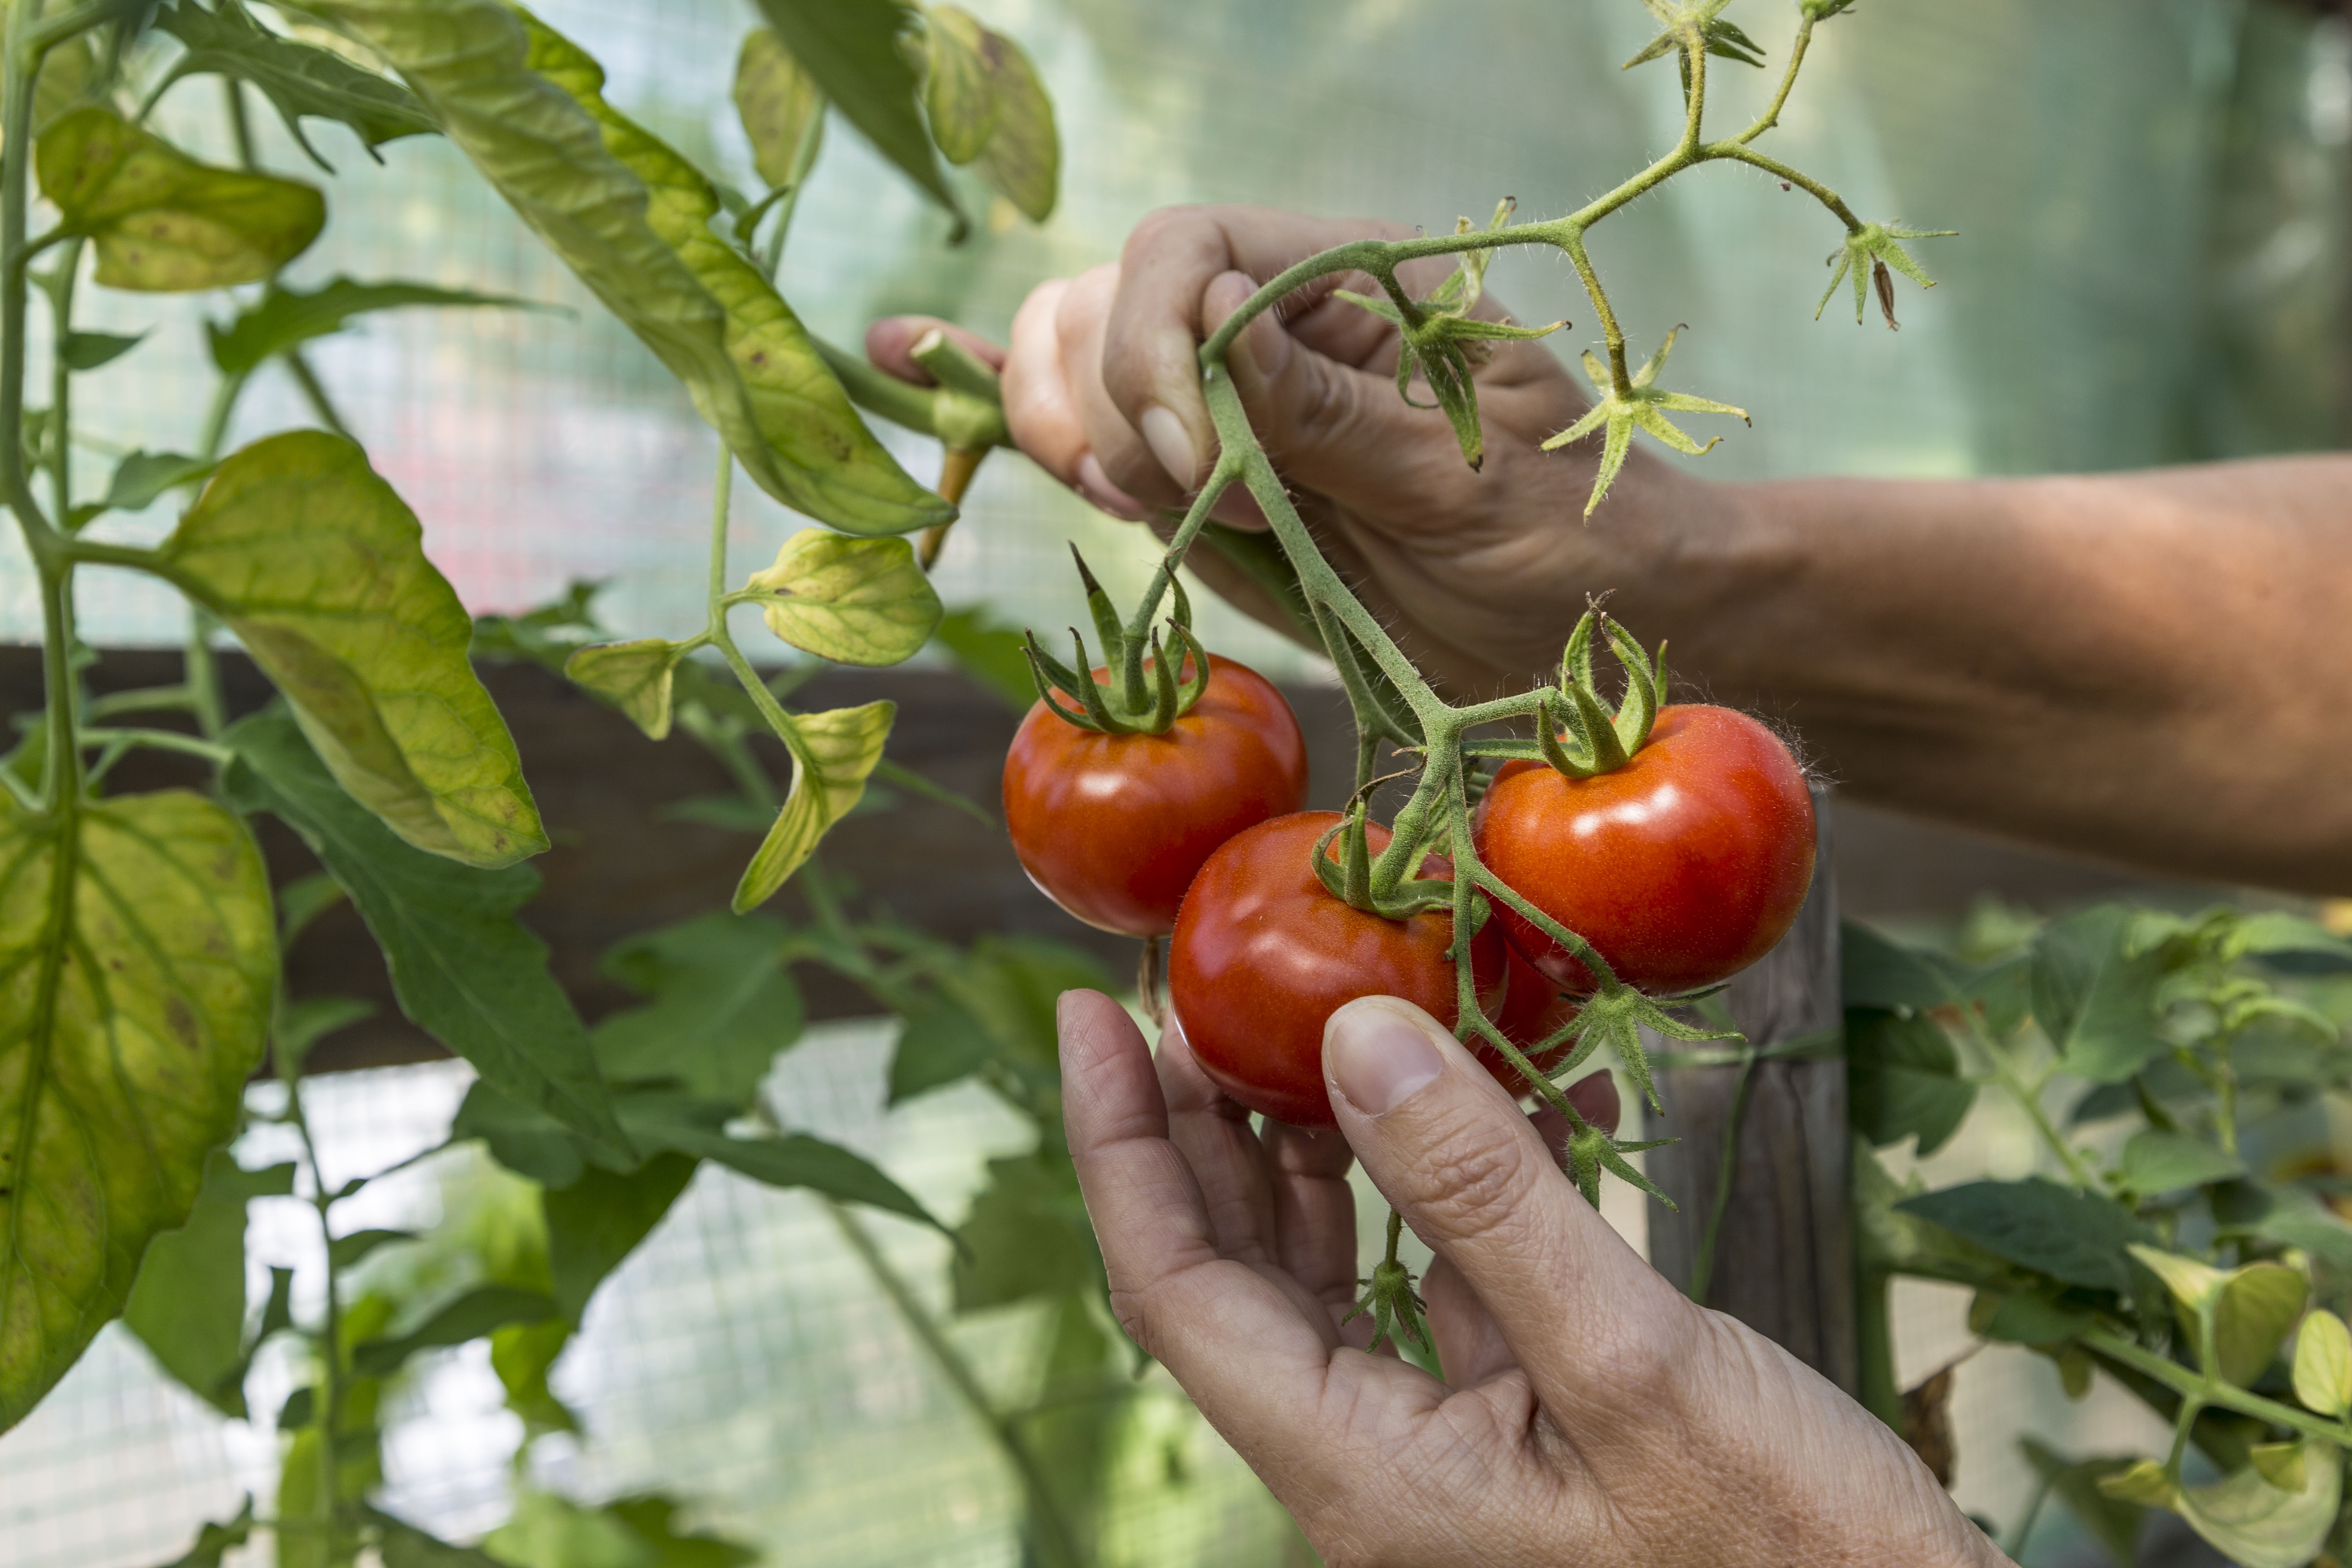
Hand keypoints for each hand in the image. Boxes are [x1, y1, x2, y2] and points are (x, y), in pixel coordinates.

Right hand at [978, 206, 1740, 696]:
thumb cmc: (1575, 541)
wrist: (1608, 631)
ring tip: (1165, 508)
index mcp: (1353, 285)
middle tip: (1194, 500)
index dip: (1159, 351)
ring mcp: (1231, 410)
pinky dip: (1006, 408)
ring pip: (1075, 372)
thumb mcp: (1467, 478)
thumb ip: (1330, 413)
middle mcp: (1275, 329)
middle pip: (1106, 305)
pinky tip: (910, 360)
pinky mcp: (1207, 488)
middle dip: (1112, 402)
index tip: (1197, 467)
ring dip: (1078, 437)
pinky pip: (1092, 437)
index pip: (1189, 251)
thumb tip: (1210, 319)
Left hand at [1056, 988, 2005, 1567]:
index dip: (1119, 1144)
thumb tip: (1353, 1034)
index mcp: (1362, 1470)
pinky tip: (1505, 1098)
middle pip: (1235, 1276)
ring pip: (1333, 1276)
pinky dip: (1458, 1192)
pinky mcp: (1528, 1430)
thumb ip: (1481, 1199)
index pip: (1174, 1287)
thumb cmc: (1781, 1554)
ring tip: (1316, 1019)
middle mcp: (1376, 1465)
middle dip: (1202, 1129)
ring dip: (1321, 1148)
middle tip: (1193, 991)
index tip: (1092, 1011)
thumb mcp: (1629, 1362)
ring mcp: (1447, 1451)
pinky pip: (1448, 1292)